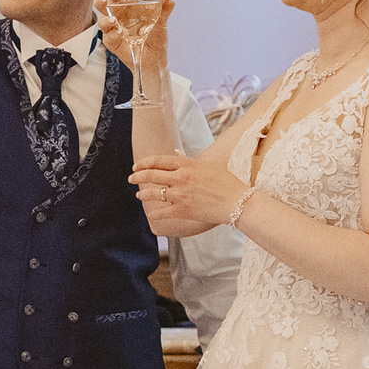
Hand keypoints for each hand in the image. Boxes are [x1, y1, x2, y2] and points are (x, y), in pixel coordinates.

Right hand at [95, 0, 175, 72]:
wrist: (155, 57)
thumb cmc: (156, 36)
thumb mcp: (162, 19)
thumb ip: (165, 6)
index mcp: (127, 6)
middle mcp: (118, 16)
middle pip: (102, 5)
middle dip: (100, 0)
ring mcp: (114, 30)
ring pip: (102, 21)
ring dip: (105, 20)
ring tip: (113, 20)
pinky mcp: (113, 43)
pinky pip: (108, 37)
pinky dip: (112, 35)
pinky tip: (119, 33)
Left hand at [131, 152, 250, 229]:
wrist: (237, 201)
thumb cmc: (227, 182)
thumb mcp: (208, 166)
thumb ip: (190, 161)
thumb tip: (177, 154)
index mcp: (186, 165)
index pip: (158, 161)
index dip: (144, 163)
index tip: (136, 166)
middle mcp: (180, 178)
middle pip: (151, 175)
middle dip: (137, 176)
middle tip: (131, 178)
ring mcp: (180, 195)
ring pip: (153, 193)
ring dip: (143, 194)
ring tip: (139, 195)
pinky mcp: (182, 210)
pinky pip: (162, 212)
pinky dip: (155, 213)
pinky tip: (151, 214)